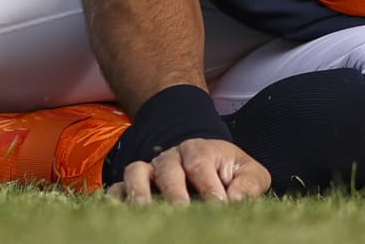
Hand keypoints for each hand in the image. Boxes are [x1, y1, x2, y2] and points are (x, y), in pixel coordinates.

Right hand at [108, 137, 269, 204]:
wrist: (204, 161)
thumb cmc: (228, 171)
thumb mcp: (248, 172)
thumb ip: (249, 184)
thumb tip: (236, 201)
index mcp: (199, 150)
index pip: (200, 164)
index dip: (208, 185)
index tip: (219, 205)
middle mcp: (171, 158)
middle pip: (167, 168)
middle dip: (174, 191)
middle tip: (182, 211)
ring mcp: (149, 170)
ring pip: (136, 172)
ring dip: (139, 192)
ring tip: (144, 211)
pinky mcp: (133, 185)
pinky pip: (117, 188)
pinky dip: (115, 199)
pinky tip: (119, 214)